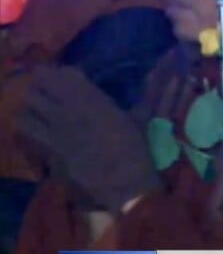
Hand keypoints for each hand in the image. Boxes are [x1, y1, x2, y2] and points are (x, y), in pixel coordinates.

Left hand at [15, 65, 160, 211]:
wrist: (123, 180)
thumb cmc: (135, 148)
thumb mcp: (140, 118)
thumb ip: (142, 98)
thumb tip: (163, 80)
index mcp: (91, 98)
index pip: (63, 73)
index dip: (66, 73)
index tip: (75, 77)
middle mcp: (67, 108)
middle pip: (39, 82)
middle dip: (44, 82)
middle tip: (54, 88)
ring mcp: (54, 127)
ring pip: (28, 104)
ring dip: (34, 102)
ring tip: (43, 106)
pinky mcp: (49, 146)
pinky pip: (28, 128)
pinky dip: (31, 123)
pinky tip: (41, 126)